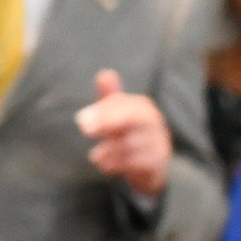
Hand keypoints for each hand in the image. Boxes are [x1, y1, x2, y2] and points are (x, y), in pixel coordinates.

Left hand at [75, 69, 171, 196]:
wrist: (153, 164)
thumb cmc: (129, 132)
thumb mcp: (117, 113)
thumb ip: (109, 95)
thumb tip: (105, 75)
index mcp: (143, 107)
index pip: (124, 105)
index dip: (103, 112)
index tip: (81, 121)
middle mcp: (155, 123)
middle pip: (133, 119)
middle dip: (107, 123)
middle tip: (84, 129)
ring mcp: (158, 143)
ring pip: (132, 144)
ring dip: (110, 151)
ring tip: (96, 156)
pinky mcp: (159, 164)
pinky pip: (138, 163)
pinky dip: (118, 165)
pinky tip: (105, 166)